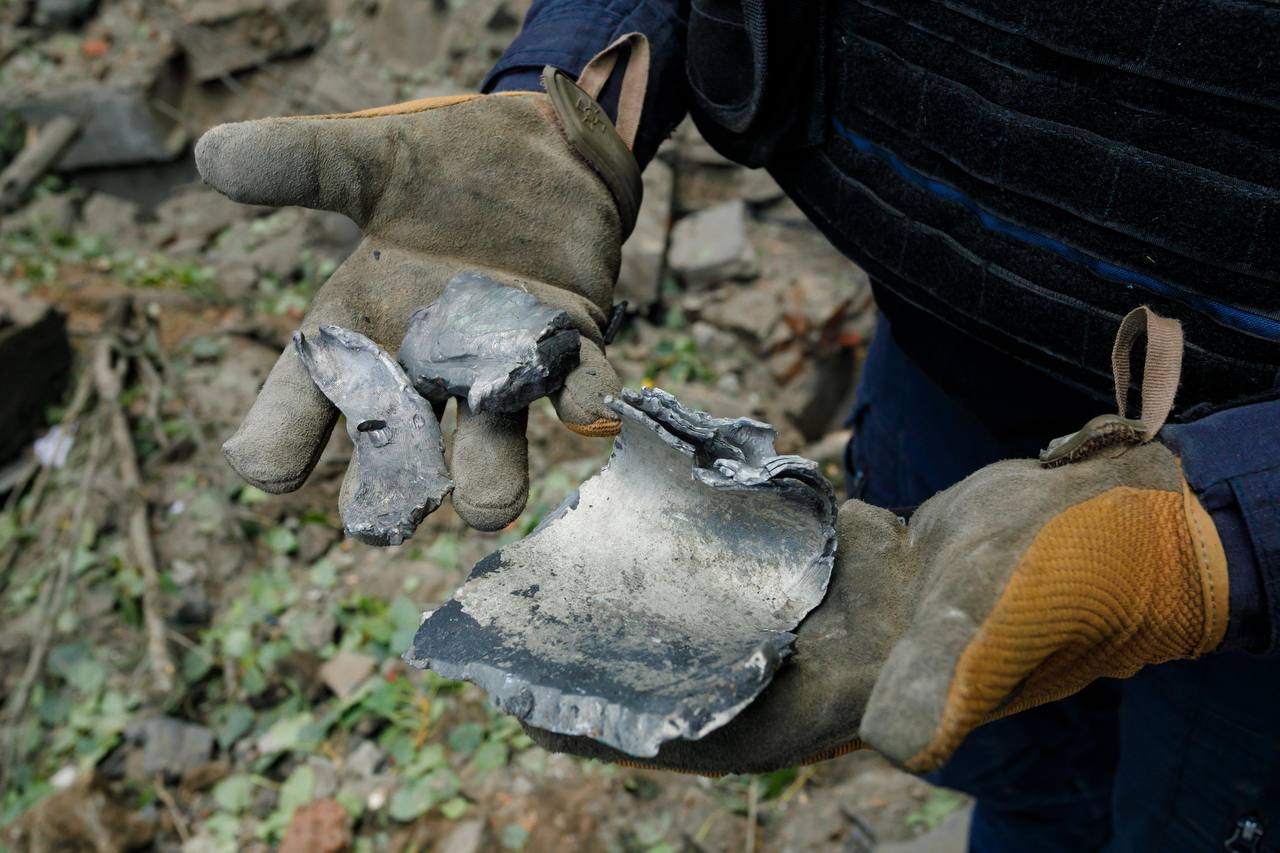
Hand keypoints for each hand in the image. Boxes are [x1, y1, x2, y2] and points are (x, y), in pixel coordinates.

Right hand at [194, 70, 641, 530]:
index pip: (310, 389)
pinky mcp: (573, 344)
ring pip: (494, 434)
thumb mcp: (369, 159)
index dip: (284, 430)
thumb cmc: (442, 167)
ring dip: (492, 471)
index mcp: (363, 325)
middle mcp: (428, 363)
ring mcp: (503, 364)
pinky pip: (582, 383)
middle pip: (402, 439)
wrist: (541, 152)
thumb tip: (208, 153)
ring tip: (487, 507)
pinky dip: (587, 400)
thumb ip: (301, 162)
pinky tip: (590, 414)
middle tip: (378, 526)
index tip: (267, 471)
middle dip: (392, 482)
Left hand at [529, 417, 1227, 774]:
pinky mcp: (845, 560)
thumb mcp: (1001, 631)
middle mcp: (822, 660)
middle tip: (522, 636)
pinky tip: (659, 496)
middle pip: (693, 671)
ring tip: (572, 564)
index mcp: (847, 697)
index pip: (713, 732)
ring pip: (719, 609)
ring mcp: (831, 609)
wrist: (1100, 526)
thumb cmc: (1060, 584)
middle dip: (613, 664)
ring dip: (653, 595)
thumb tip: (896, 743)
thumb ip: (942, 684)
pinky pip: (759, 550)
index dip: (626, 734)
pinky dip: (710, 530)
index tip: (534, 721)